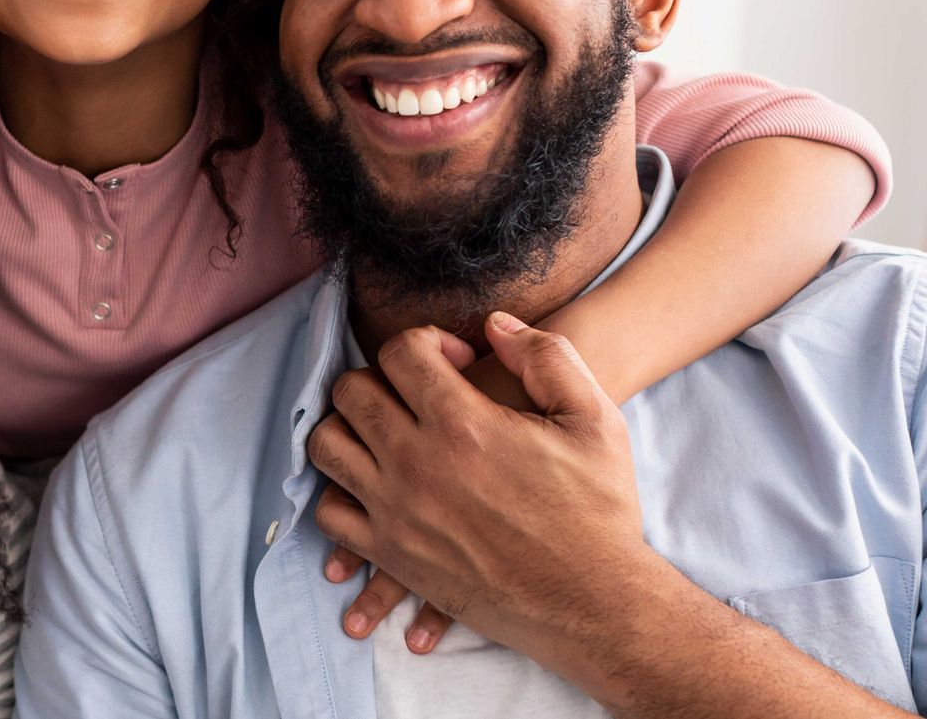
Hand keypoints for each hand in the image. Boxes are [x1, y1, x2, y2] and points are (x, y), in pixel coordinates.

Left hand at [308, 313, 645, 665]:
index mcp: (463, 423)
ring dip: (349, 428)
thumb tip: (495, 323)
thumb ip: (546, 355)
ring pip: (328, 447)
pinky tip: (375, 485)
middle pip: (351, 393)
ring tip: (385, 432)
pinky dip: (342, 493)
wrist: (595, 602)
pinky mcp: (393, 555)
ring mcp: (396, 512)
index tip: (456, 361)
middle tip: (414, 394)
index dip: (426, 341)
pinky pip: (331, 513)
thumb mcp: (593, 417)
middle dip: (380, 377)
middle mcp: (417, 464)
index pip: (400, 352)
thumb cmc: (598, 509)